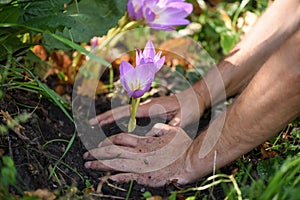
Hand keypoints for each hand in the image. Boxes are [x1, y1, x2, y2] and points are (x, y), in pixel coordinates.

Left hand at [83, 123, 192, 186]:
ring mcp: (141, 165)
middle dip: (96, 153)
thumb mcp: (172, 131)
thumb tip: (152, 128)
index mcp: (143, 142)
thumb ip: (160, 129)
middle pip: (112, 151)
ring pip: (115, 163)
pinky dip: (115, 177)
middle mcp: (139, 152)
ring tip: (88, 165)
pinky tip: (106, 178)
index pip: (119, 139)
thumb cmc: (184, 145)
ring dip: (99, 165)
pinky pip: (126, 177)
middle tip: (85, 156)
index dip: (106, 141)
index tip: (99, 145)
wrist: (191, 160)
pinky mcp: (145, 177)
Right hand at [89, 88, 204, 127]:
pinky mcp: (151, 109)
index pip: (125, 112)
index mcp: (151, 108)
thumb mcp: (182, 120)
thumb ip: (169, 127)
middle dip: (104, 116)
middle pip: (120, 111)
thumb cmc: (190, 108)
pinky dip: (121, 118)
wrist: (197, 96)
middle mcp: (146, 105)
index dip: (109, 117)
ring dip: (111, 117)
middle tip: (89, 122)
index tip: (95, 122)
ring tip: (98, 125)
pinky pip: (132, 114)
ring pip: (125, 112)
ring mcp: (148, 106)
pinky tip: (118, 124)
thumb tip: (153, 136)